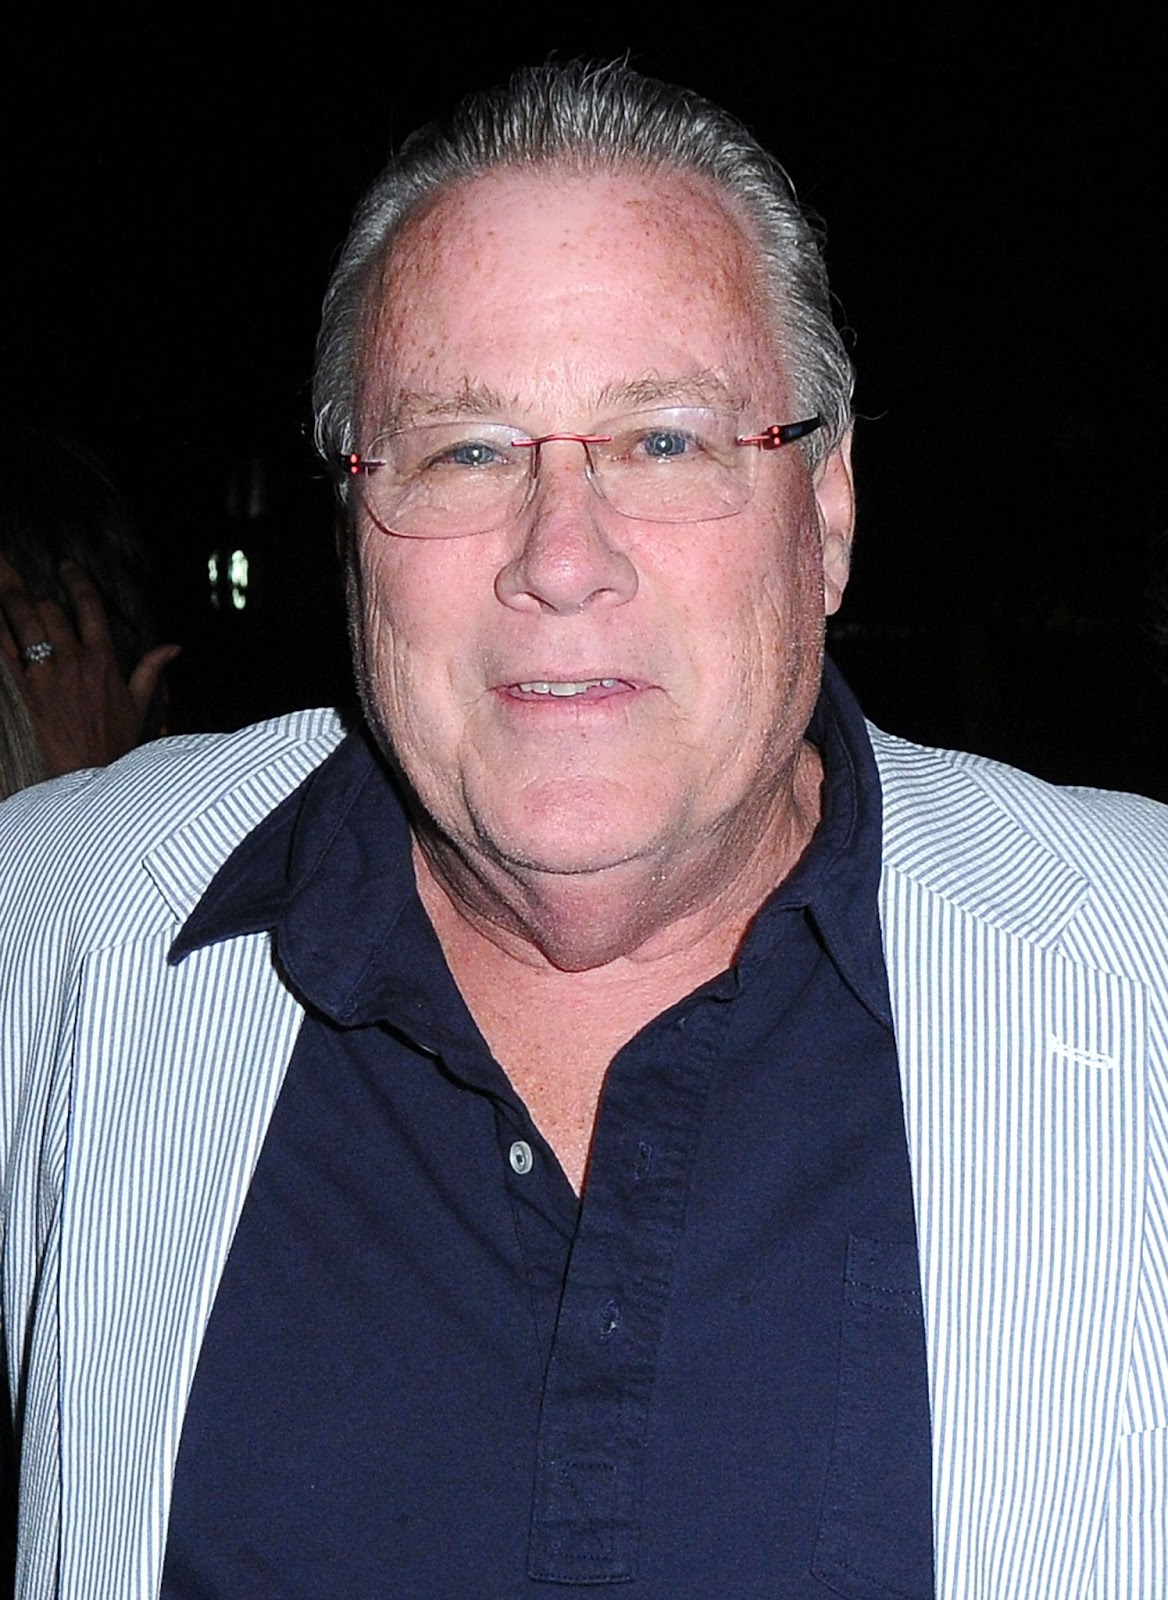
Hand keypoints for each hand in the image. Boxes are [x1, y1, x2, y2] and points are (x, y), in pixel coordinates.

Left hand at [0, 554, 179, 776]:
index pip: (89, 606)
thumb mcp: (139, 706)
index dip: (76, 581)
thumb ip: (151, 670)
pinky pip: (4, 649)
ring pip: (22, 620)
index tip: (64, 566)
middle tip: (10, 565)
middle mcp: (73, 661)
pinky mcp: (22, 691)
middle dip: (27, 585)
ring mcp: (45, 675)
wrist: (86, 778)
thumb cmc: (113, 746)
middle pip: (47, 608)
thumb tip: (173, 647)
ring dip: (6, 593)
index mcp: (103, 660)